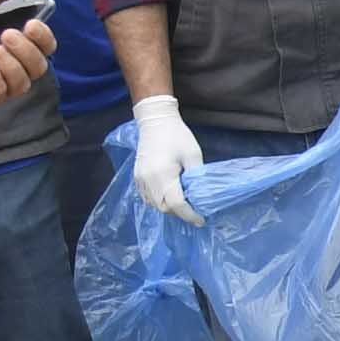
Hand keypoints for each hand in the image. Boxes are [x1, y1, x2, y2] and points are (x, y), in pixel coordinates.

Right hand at [129, 93, 203, 224]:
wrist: (155, 120)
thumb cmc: (177, 136)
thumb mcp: (193, 155)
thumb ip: (197, 177)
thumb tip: (202, 196)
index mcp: (163, 175)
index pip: (177, 204)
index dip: (190, 215)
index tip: (201, 220)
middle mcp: (148, 181)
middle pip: (164, 207)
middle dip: (180, 212)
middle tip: (194, 209)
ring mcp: (140, 179)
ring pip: (154, 204)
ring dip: (169, 208)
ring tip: (183, 202)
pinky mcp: (137, 177)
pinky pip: (147, 197)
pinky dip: (159, 201)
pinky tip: (170, 194)